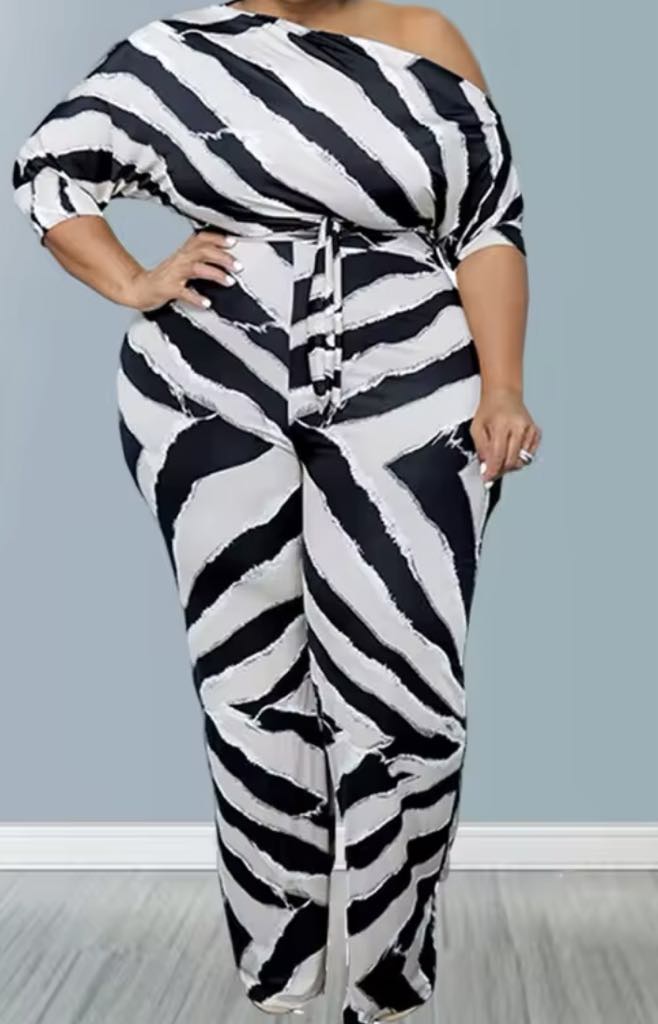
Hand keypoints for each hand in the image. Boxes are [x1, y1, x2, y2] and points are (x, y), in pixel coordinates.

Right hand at [123, 230, 241, 310]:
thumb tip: (222, 255)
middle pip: (203, 251)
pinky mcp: (169, 289)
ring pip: (197, 268)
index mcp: (184, 252)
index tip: (233, 242)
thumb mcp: (181, 262)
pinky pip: (184, 292)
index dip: (217, 238)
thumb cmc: (163, 277)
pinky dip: (196, 298)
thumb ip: (199, 257)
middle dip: (223, 257)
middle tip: (238, 265)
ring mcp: (174, 274)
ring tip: (229, 281)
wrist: (139, 288)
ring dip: (215, 273)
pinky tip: (206, 302)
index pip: (202, 239)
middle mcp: (180, 259)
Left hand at [470, 388, 540, 484]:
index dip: (492, 470)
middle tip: (493, 470)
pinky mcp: (536, 433)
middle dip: (501, 469)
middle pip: (512, 460)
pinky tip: (512, 450)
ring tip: (501, 457)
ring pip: (522, 460)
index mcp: (503, 424)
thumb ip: (481, 448)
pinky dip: (520, 457)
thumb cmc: (490, 410)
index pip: (498, 455)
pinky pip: (530, 455)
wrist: (504, 395)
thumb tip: (486, 467)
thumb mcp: (477, 428)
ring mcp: (530, 430)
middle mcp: (519, 427)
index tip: (487, 478)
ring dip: (511, 464)